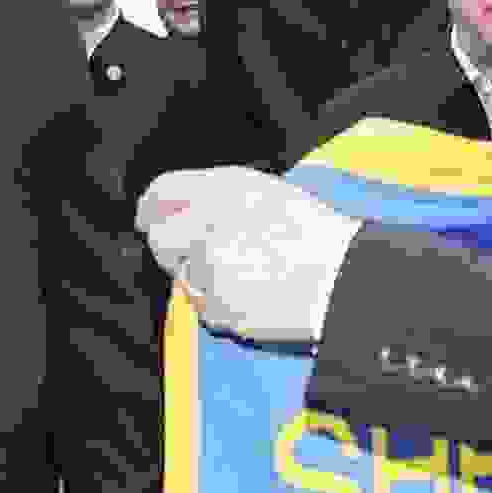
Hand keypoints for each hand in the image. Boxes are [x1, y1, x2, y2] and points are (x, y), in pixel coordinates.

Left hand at [136, 167, 358, 347]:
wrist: (344, 279)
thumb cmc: (319, 237)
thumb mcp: (269, 195)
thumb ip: (220, 198)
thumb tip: (185, 211)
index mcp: (224, 187)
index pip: (162, 192)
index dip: (151, 207)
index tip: (147, 218)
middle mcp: (207, 221)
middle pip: (160, 237)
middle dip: (171, 247)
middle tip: (198, 255)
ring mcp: (207, 265)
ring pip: (180, 274)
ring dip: (200, 277)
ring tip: (246, 276)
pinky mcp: (214, 303)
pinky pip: (201, 304)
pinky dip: (218, 304)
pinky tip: (252, 295)